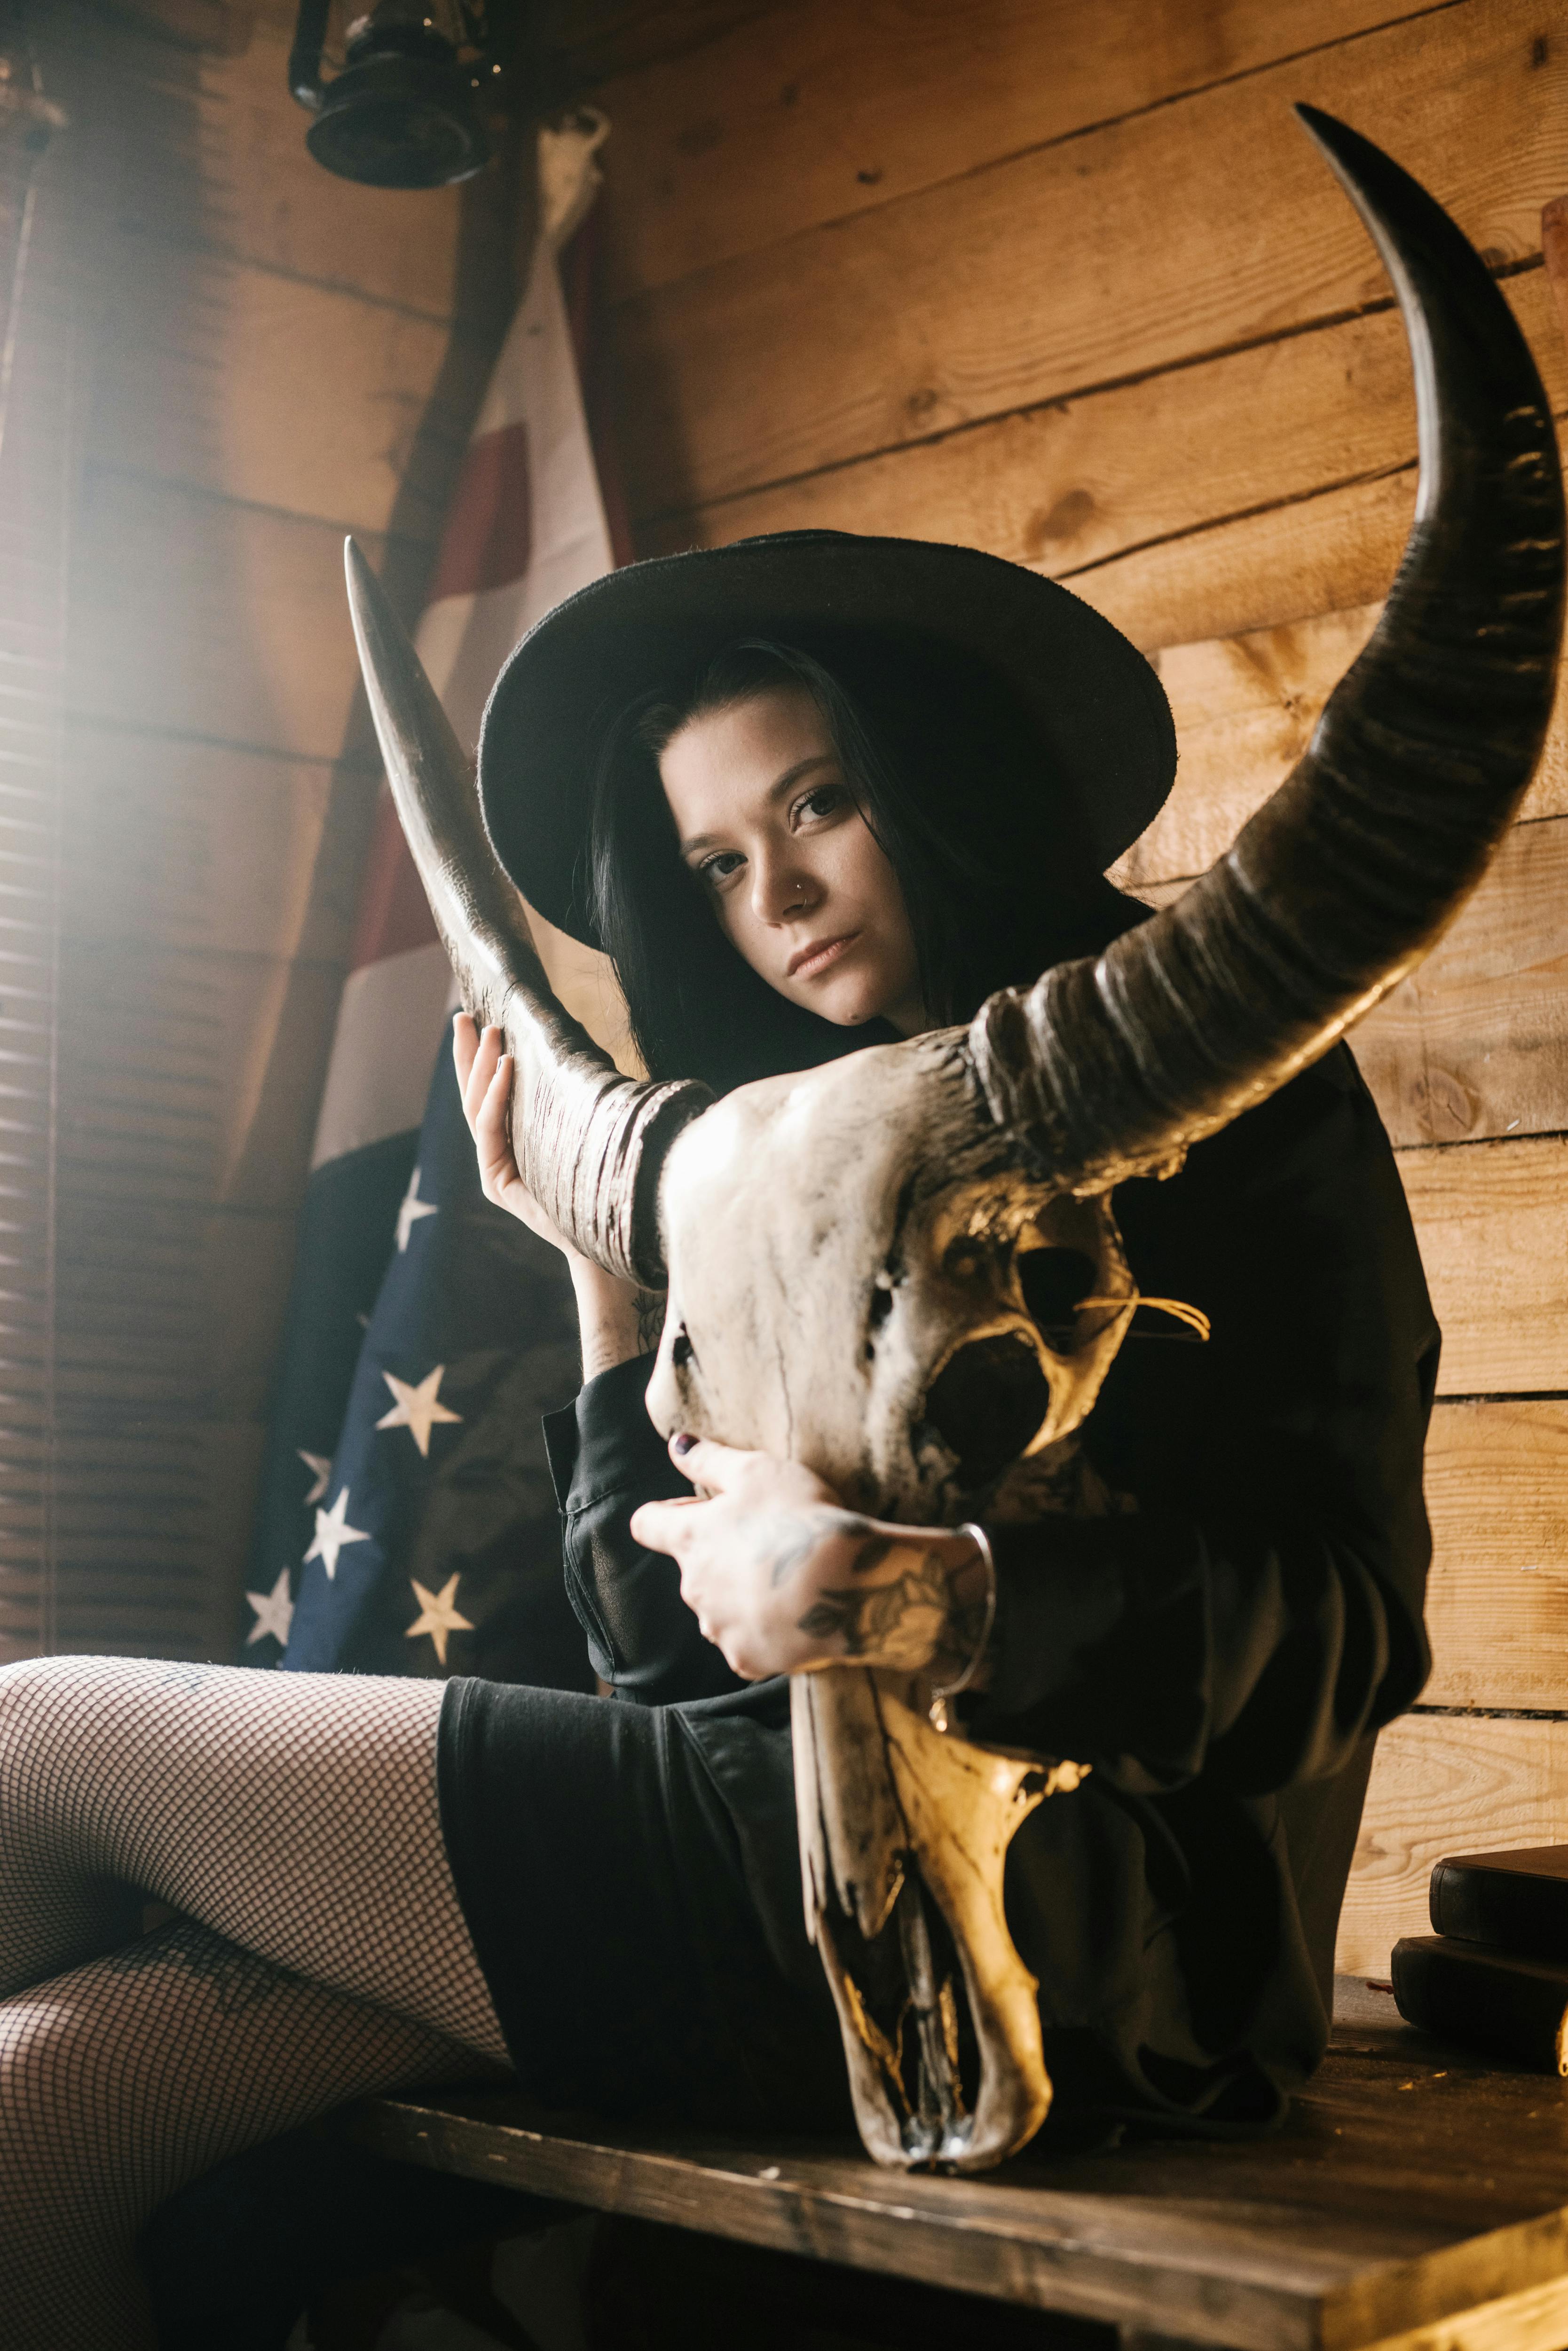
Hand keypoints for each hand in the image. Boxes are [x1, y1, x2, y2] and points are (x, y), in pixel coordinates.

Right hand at [453, 1013, 576, 1255]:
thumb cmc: (599, 1184)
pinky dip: (495, 1096)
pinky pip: (489, 1130)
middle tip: (463, 1015)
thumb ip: (566, 1103)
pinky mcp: (495, 1183)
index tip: (479, 1020)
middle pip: (472, 1096)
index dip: (480, 1059)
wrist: (605, 1237)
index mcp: (511, 1143)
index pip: (488, 1094)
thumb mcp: (579, 1131)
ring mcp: (492, 1170)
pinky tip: (505, 1067)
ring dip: (480, 1066)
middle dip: (467, 1054)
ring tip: (488, 1029)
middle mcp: (496, 1155)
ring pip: (475, 1109)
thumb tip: (576, 1053)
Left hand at [629, 1434, 990, 1684]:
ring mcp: (719, 1628)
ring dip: (740, 1596)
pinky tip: (793, 1616)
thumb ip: (710, 1460)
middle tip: (764, 1540)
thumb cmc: (799, 1519)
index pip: (647, 1524)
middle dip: (718, 1556)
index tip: (688, 1510)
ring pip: (719, 1609)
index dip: (663, 1514)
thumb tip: (676, 1444)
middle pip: (692, 1568)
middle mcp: (694, 1588)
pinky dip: (763, 1631)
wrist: (846, 1587)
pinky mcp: (748, 1659)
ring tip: (785, 1580)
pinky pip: (746, 1644)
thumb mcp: (757, 1471)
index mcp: (690, 1539)